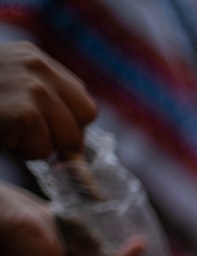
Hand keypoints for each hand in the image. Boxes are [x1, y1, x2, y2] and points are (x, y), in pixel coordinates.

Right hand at [0, 41, 97, 158]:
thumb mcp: (10, 80)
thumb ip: (44, 94)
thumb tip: (76, 138)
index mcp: (35, 58)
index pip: (81, 98)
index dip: (72, 122)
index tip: (52, 131)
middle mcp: (37, 68)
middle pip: (85, 117)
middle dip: (62, 136)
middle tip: (29, 136)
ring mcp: (33, 89)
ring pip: (67, 138)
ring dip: (39, 147)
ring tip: (11, 134)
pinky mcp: (24, 113)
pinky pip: (43, 149)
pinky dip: (24, 152)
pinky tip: (4, 137)